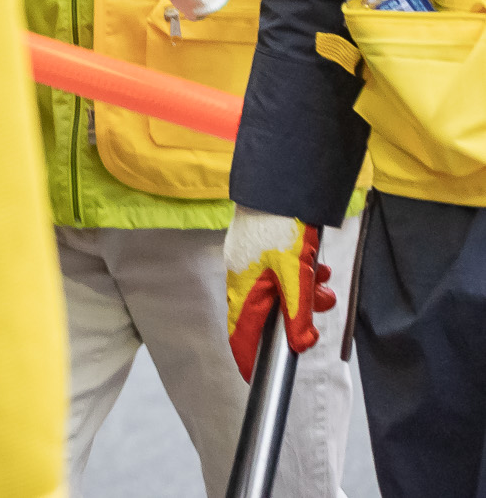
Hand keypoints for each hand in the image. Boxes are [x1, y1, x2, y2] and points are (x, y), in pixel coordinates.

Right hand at [225, 207, 333, 379]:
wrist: (277, 188)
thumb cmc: (281, 228)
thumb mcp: (296, 275)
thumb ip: (298, 312)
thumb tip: (300, 343)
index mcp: (243, 290)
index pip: (240, 335)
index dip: (247, 358)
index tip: (255, 377)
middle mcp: (241, 280)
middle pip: (265, 315)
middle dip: (297, 318)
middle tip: (321, 309)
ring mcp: (248, 265)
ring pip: (277, 294)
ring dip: (304, 296)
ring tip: (324, 284)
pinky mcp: (258, 252)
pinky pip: (279, 276)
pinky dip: (300, 278)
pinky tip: (317, 269)